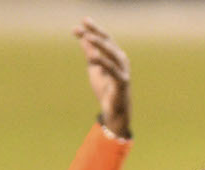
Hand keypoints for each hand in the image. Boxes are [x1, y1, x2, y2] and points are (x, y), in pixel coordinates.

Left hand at [74, 18, 130, 137]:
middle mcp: (121, 60)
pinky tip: (93, 57)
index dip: (94, 29)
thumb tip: (82, 37)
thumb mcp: (94, 69)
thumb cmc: (106, 90)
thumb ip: (90, 53)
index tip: (82, 21)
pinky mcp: (122, 82)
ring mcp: (123, 70)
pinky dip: (103, 63)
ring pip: (111, 53)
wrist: (114, 112)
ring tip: (88, 37)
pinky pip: (112, 70)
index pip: (104, 39)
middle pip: (108, 42)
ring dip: (99, 44)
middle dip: (95, 33)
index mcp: (114, 56)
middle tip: (83, 25)